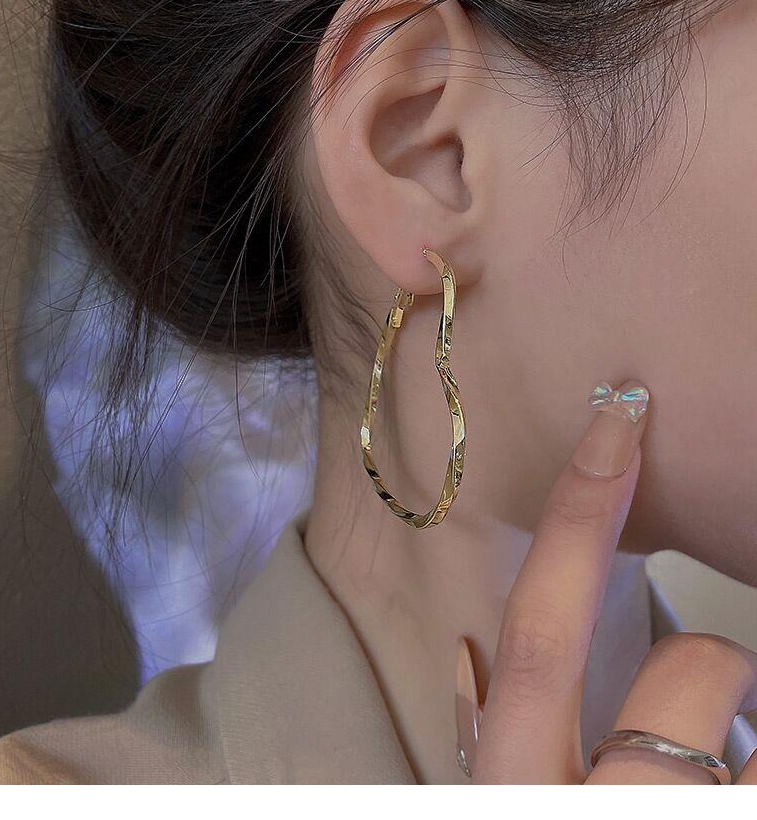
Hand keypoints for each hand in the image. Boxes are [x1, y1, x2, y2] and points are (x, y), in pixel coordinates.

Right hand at [472, 379, 756, 783]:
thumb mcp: (510, 792)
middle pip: (694, 669)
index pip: (542, 632)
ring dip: (745, 732)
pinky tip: (734, 783)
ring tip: (713, 776)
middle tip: (713, 695)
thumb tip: (467, 657)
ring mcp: (682, 815)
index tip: (617, 416)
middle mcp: (600, 805)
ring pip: (754, 708)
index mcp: (516, 782)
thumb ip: (494, 728)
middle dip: (717, 662)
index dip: (578, 514)